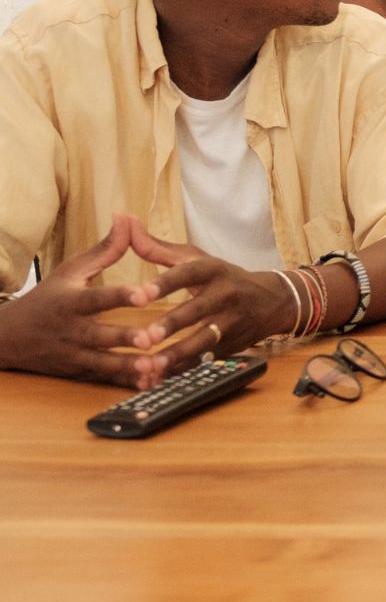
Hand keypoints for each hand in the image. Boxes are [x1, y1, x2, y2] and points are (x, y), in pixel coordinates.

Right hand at [0, 214, 168, 389]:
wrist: (9, 337)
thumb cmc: (49, 297)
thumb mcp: (72, 269)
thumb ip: (105, 249)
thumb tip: (126, 217)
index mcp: (72, 302)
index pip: (98, 297)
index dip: (121, 296)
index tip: (144, 294)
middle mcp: (72, 330)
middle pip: (101, 335)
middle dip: (126, 338)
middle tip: (152, 339)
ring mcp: (74, 355)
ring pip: (103, 363)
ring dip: (128, 367)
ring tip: (155, 368)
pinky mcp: (78, 372)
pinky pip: (103, 379)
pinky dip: (124, 383)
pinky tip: (149, 385)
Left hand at [128, 219, 292, 375]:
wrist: (272, 299)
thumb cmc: (223, 277)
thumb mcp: (197, 259)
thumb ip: (158, 248)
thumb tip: (125, 222)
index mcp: (214, 269)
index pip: (188, 274)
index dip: (164, 284)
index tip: (139, 295)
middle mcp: (226, 294)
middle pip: (197, 311)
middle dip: (171, 325)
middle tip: (145, 337)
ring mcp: (232, 322)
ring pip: (204, 340)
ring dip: (178, 355)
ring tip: (152, 366)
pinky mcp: (232, 346)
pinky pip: (206, 360)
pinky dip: (185, 371)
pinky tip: (162, 380)